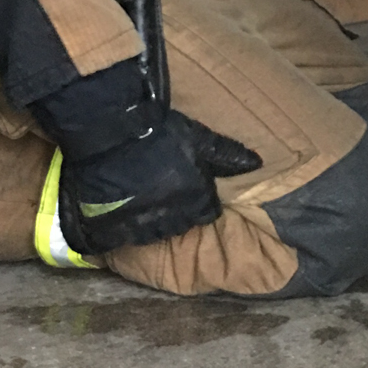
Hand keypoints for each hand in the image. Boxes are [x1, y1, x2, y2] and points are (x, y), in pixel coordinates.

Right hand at [35, 62, 260, 253]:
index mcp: (195, 200)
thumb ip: (227, 154)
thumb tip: (258, 163)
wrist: (110, 128)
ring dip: (149, 223)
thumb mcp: (198, 138)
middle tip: (162, 196)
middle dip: (175, 214)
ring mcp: (139, 225)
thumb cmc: (159, 131)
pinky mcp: (109, 228)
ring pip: (150, 234)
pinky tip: (118, 216)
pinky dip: (120, 231)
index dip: (198, 204)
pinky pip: (119, 239)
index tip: (187, 192)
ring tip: (141, 205)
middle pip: (178, 226)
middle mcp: (170, 218)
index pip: (205, 214)